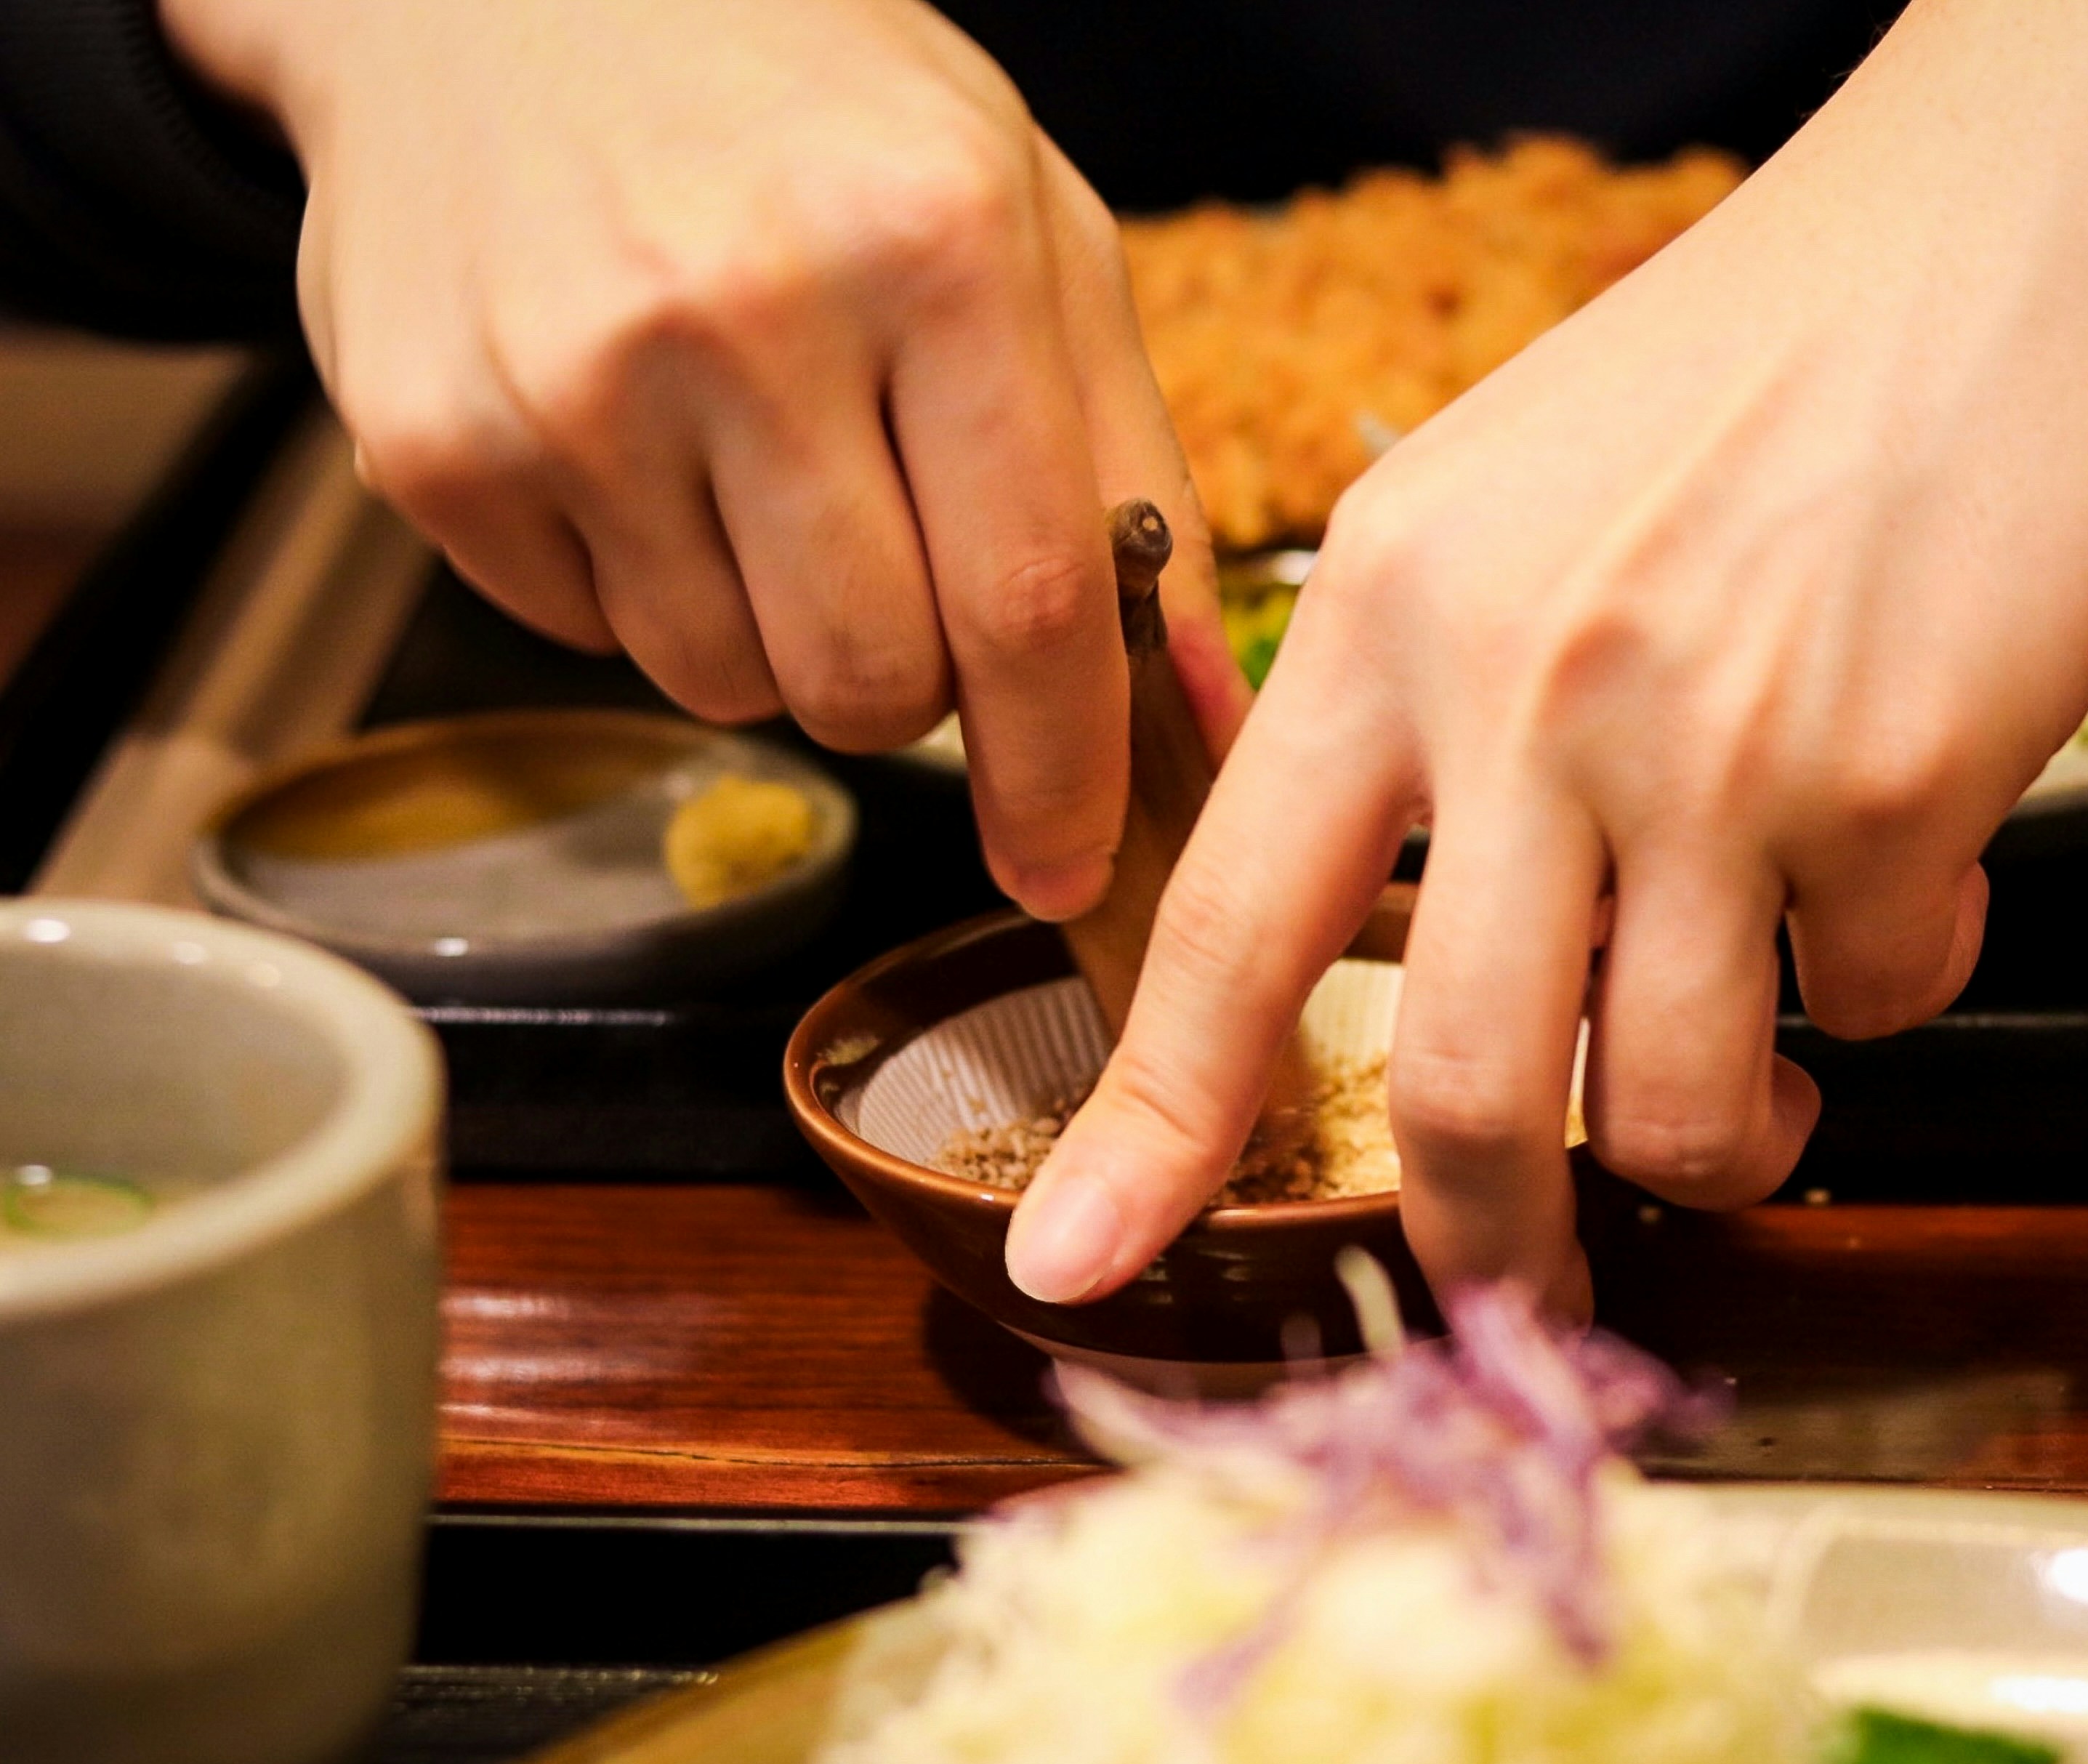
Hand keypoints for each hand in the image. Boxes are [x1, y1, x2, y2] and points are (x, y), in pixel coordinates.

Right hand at [158, 0, 1247, 917]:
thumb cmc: (816, 115)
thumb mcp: (1030, 231)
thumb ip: (1130, 473)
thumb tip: (1196, 709)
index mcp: (934, 246)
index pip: (1025, 603)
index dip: (1061, 773)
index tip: (1069, 864)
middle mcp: (741, 312)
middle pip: (872, 685)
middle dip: (915, 695)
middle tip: (899, 581)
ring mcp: (567, 383)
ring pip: (730, 688)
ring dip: (776, 640)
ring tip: (758, 473)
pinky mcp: (432, 442)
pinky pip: (595, 642)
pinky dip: (646, 593)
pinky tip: (641, 448)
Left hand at [1004, 0, 2087, 1309]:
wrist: (2019, 216)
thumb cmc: (1772, 363)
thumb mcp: (1511, 499)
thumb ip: (1436, 709)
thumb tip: (1440, 941)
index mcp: (1386, 610)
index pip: (1225, 918)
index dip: (1149, 1120)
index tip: (1077, 1251)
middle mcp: (1520, 687)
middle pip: (1466, 1089)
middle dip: (1500, 1248)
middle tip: (1533, 1298)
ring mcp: (1708, 747)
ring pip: (1678, 1104)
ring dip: (1731, 1141)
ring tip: (1771, 1077)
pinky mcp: (1894, 787)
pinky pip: (1877, 1002)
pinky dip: (1897, 978)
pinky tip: (1911, 865)